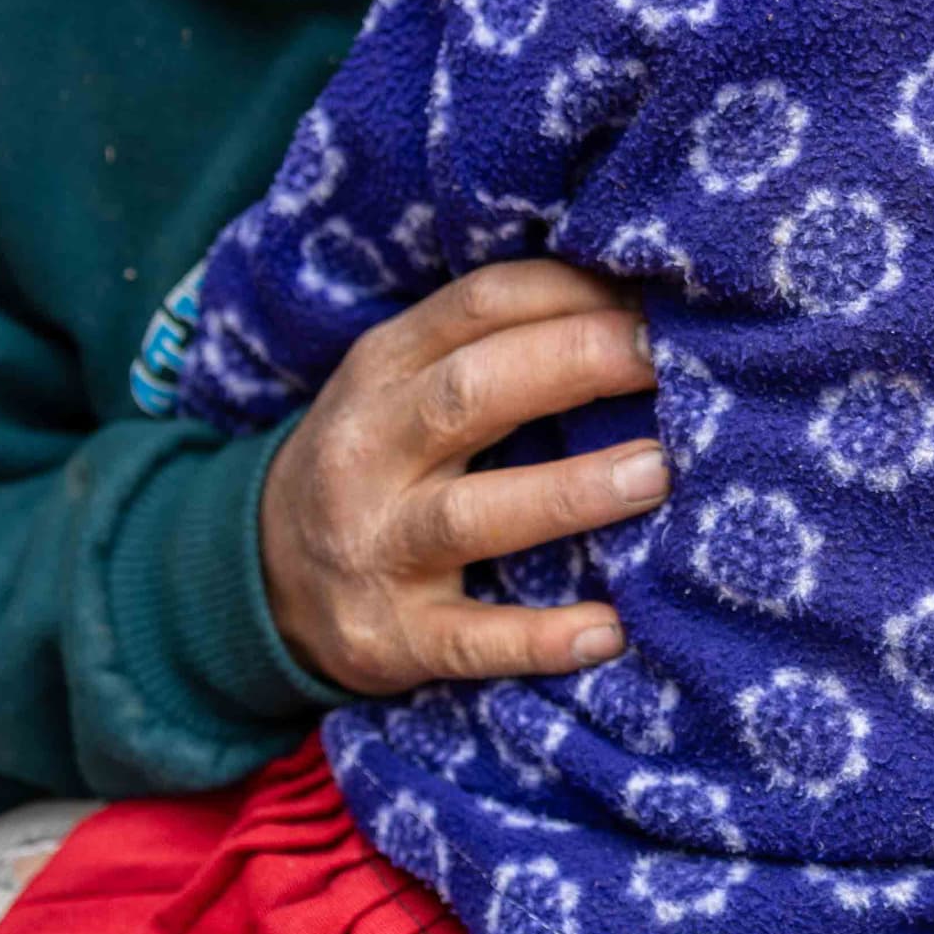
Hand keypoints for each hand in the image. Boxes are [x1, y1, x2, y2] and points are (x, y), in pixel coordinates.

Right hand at [256, 258, 664, 694]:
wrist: (262, 576)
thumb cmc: (377, 457)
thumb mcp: (406, 382)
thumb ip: (497, 342)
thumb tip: (635, 305)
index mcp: (383, 368)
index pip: (480, 306)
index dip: (573, 292)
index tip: (657, 296)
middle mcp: (370, 450)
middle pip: (473, 392)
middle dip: (579, 364)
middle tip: (672, 360)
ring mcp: (378, 546)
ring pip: (474, 514)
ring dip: (572, 492)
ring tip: (658, 473)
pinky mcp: (392, 636)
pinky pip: (471, 640)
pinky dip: (540, 639)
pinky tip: (609, 631)